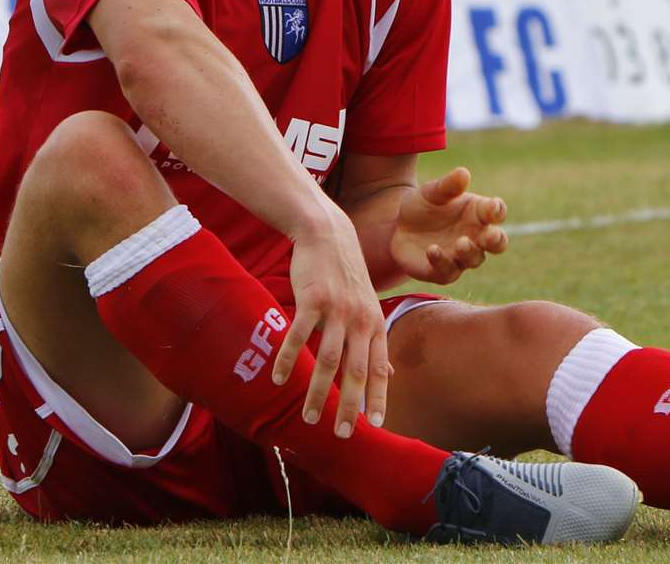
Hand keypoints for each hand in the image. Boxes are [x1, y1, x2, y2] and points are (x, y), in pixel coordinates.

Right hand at [275, 209, 390, 437]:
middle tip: (341, 434)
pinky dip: (289, 359)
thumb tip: (390, 374)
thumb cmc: (346, 275)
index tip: (376, 425)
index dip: (379, 397)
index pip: (379, 368)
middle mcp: (360, 319)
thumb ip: (375, 341)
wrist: (328, 234)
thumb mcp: (368, 306)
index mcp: (374, 324)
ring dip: (317, 392)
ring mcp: (337, 309)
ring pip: (328, 360)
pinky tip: (279, 379)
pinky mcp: (312, 299)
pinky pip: (299, 336)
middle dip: (349, 405)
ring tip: (308, 418)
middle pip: (356, 371)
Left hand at [389, 167, 508, 284]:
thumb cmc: (423, 205)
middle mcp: (475, 237)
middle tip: (491, 235)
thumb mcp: (432, 191)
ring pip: (475, 259)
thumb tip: (464, 173)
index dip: (497, 211)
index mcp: (478, 213)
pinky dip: (442, 262)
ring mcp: (460, 257)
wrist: (398, 226)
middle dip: (496, 240)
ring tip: (460, 243)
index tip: (493, 207)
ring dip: (469, 252)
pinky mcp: (442, 272)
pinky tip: (432, 250)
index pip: (497, 212)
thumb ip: (449, 185)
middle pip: (497, 243)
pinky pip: (448, 271)